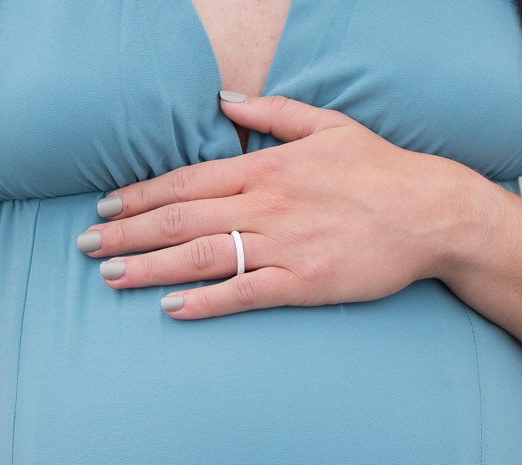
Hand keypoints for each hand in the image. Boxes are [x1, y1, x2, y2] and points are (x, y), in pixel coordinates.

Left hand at [78, 94, 486, 318]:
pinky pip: (244, 293)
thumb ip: (271, 114)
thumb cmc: (382, 171)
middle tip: (87, 249)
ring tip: (111, 279)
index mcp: (266, 169)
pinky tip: (171, 308)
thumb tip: (225, 100)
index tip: (106, 210)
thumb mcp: (327, 125)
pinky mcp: (304, 282)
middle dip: (127, 235)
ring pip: (201, 257)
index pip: (186, 182)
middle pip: (180, 220)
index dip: (140, 197)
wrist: (434, 214)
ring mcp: (283, 245)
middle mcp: (265, 205)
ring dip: (150, 268)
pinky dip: (204, 301)